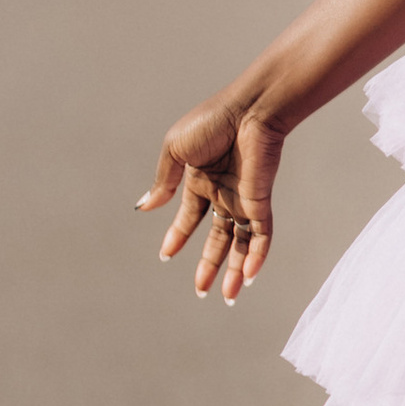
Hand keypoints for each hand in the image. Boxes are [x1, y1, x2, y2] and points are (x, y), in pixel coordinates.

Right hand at [137, 91, 283, 304]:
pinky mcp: (260, 200)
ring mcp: (243, 198)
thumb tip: (144, 207)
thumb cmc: (211, 121)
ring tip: (225, 297)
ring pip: (239, 243)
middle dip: (208, 264)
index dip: (178, 235)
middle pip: (217, 236)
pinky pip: (261, 235)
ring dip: (232, 270)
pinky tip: (248, 278)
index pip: (189, 215)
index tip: (166, 255)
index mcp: (200, 179)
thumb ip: (163, 181)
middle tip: (200, 291)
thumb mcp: (175, 149)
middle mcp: (223, 192)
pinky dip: (255, 257)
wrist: (248, 109)